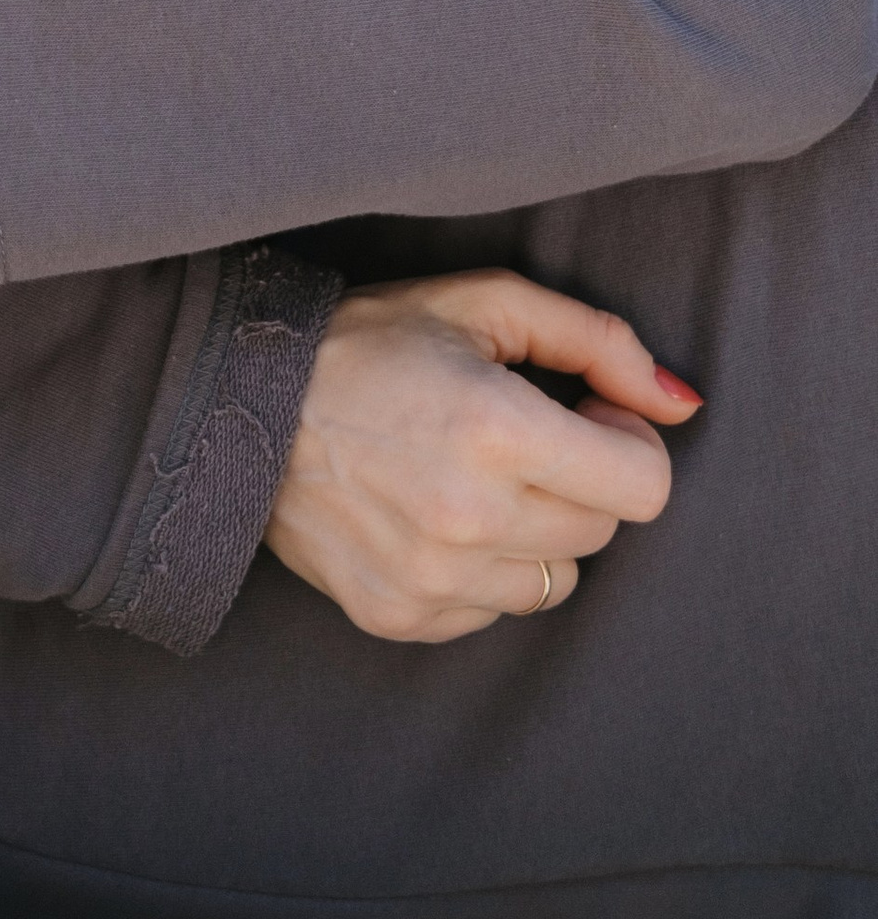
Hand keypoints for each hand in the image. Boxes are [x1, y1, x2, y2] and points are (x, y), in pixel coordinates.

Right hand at [269, 271, 699, 642]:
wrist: (237, 402)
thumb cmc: (367, 340)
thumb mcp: (481, 302)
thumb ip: (597, 340)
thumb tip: (682, 402)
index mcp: (498, 431)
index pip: (644, 487)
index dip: (627, 442)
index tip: (585, 412)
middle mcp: (471, 517)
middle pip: (601, 531)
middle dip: (579, 479)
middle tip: (522, 437)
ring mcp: (433, 578)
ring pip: (555, 581)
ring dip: (534, 532)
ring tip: (473, 477)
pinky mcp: (400, 616)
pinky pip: (493, 611)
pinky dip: (482, 570)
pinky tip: (432, 515)